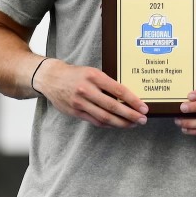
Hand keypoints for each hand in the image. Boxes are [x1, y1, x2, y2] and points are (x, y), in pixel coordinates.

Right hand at [33, 59, 148, 127]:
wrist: (51, 78)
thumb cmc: (77, 74)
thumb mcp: (93, 72)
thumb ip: (107, 84)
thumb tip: (128, 97)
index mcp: (94, 76)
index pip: (119, 90)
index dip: (133, 101)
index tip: (144, 108)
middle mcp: (87, 90)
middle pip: (113, 106)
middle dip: (130, 115)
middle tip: (143, 119)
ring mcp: (80, 103)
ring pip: (104, 117)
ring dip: (121, 123)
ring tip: (133, 124)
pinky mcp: (76, 112)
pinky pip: (95, 121)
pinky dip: (109, 124)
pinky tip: (118, 125)